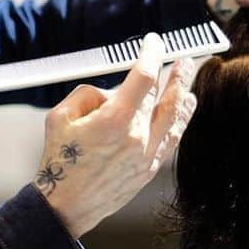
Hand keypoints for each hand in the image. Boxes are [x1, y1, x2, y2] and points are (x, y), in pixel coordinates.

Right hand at [33, 34, 196, 237]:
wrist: (65, 205)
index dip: (151, 55)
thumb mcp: (59, 117)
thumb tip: (112, 92)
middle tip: (185, 61)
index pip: (142, 78)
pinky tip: (183, 113)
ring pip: (174, 119)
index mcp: (114, 119)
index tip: (154, 43)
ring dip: (183, 97)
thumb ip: (88, 95)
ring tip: (189, 84)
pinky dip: (180, 123)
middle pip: (165, 97)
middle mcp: (137, 136)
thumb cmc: (60, 161)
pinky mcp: (149, 169)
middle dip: (177, 75)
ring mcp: (146, 154)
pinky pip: (171, 141)